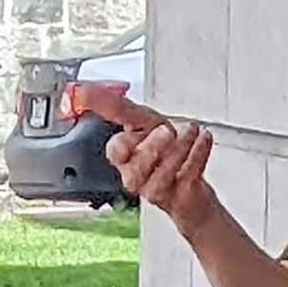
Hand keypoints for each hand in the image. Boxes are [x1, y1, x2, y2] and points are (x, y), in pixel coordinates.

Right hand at [98, 94, 220, 232]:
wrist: (190, 178)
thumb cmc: (163, 149)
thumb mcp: (140, 121)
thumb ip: (114, 105)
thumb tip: (84, 89)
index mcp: (123, 158)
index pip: (116, 151)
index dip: (127, 140)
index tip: (138, 123)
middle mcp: (136, 177)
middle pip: (136, 168)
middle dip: (153, 147)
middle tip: (167, 130)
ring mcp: (158, 189)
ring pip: (164, 174)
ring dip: (181, 146)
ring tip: (191, 129)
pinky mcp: (181, 196)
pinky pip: (189, 176)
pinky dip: (199, 153)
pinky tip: (204, 138)